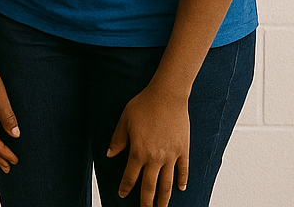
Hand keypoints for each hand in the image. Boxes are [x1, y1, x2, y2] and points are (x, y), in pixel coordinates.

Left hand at [106, 82, 189, 206]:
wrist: (167, 96)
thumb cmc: (143, 105)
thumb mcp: (124, 121)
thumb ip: (117, 140)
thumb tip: (110, 155)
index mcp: (139, 152)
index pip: (130, 176)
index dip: (126, 188)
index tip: (123, 195)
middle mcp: (155, 158)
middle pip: (150, 186)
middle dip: (146, 201)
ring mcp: (171, 156)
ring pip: (167, 183)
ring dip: (164, 198)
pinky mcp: (183, 150)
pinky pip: (183, 170)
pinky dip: (182, 181)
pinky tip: (180, 189)